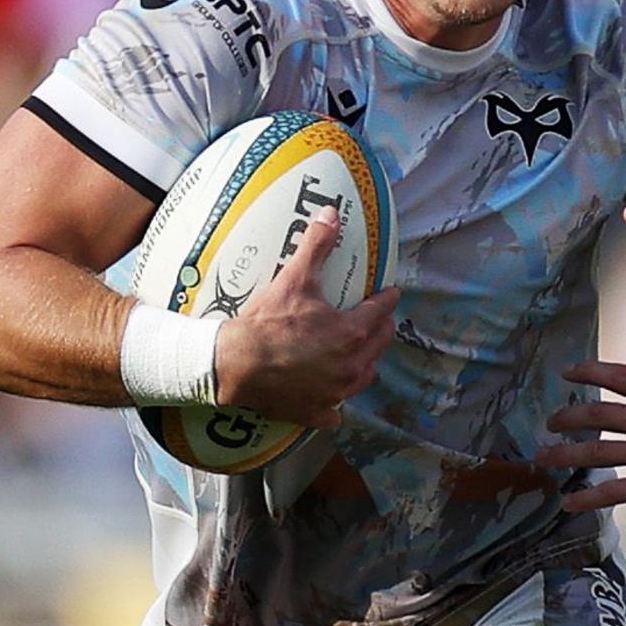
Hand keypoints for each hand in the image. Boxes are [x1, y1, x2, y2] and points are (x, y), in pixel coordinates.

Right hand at [212, 208, 394, 424]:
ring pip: (364, 378)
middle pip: (379, 345)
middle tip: (377, 319)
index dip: (386, 298)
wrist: (235, 364)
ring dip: (365, 363)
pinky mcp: (315, 412)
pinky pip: (334, 412)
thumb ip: (316, 245)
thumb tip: (331, 213)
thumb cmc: (267, 322)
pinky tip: (332, 401)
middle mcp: (351, 367)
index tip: (390, 292)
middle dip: (380, 329)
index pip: (380, 311)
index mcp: (353, 333)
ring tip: (360, 354)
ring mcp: (335, 393)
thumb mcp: (294, 278)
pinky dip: (334, 405)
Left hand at [542, 345, 625, 511]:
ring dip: (565, 455)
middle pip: (597, 416)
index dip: (590, 372)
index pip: (620, 378)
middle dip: (569, 418)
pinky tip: (568, 503)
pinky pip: (612, 493)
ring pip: (595, 453)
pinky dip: (587, 498)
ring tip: (544, 459)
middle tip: (552, 422)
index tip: (568, 372)